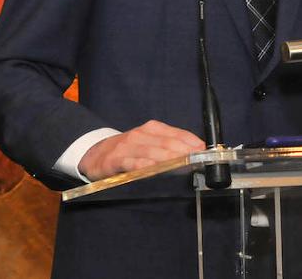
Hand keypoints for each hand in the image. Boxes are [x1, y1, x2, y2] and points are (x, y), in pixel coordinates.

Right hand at [78, 120, 204, 180]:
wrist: (94, 154)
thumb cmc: (128, 150)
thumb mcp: (148, 142)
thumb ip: (169, 146)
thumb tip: (197, 152)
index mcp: (152, 129)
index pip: (177, 134)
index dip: (193, 143)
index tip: (207, 153)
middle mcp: (141, 135)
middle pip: (168, 144)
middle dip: (186, 153)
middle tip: (200, 163)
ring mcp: (128, 147)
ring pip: (153, 153)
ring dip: (171, 161)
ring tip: (186, 167)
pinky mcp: (116, 160)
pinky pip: (134, 163)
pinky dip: (147, 167)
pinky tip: (157, 170)